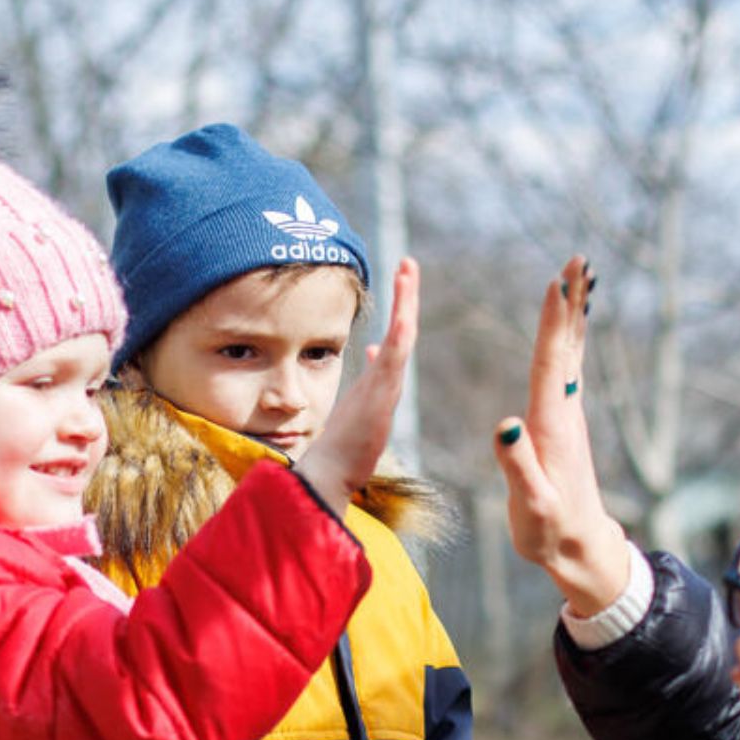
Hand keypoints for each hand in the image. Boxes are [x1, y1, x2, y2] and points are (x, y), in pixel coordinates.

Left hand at [294, 258, 418, 512]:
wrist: (332, 476)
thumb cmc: (341, 452)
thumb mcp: (355, 408)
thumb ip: (367, 379)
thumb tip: (373, 350)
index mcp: (379, 383)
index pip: (394, 339)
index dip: (399, 308)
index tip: (400, 285)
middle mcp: (386, 383)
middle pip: (403, 331)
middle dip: (405, 296)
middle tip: (407, 263)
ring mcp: (385, 390)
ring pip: (401, 338)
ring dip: (404, 303)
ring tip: (406, 271)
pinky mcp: (381, 400)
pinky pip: (394, 361)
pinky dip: (400, 337)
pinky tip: (403, 317)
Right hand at [493, 257, 631, 615]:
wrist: (579, 547)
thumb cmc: (550, 530)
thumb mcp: (531, 505)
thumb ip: (517, 465)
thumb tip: (505, 424)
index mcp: (552, 426)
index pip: (551, 364)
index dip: (553, 322)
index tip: (557, 282)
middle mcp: (566, 413)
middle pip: (568, 347)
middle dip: (571, 303)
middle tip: (578, 260)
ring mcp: (569, 416)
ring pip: (572, 353)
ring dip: (574, 314)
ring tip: (580, 277)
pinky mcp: (565, 422)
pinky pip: (568, 367)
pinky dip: (569, 339)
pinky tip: (570, 326)